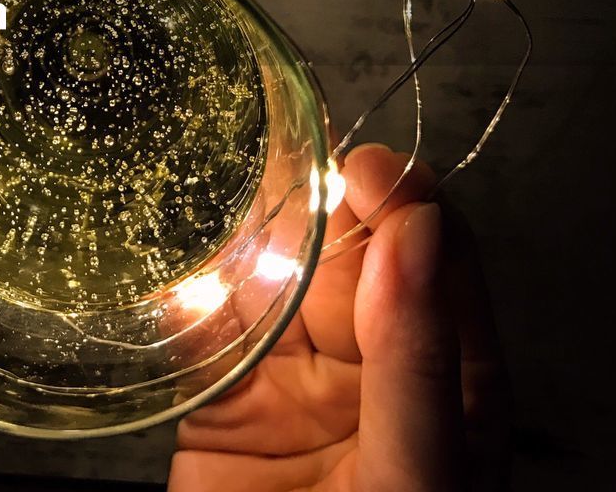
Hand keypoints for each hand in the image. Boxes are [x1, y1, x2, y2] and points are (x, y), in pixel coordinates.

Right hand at [169, 144, 508, 491]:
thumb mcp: (419, 464)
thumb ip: (418, 351)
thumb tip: (415, 227)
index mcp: (442, 364)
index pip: (429, 249)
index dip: (397, 197)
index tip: (357, 170)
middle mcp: (366, 357)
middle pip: (339, 247)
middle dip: (307, 199)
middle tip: (271, 155)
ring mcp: (288, 373)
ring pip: (265, 273)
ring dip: (240, 230)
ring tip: (219, 186)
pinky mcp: (216, 398)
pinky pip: (198, 325)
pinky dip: (181, 287)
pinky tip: (173, 253)